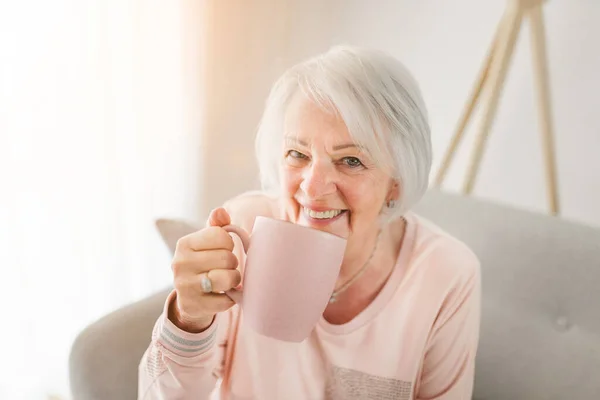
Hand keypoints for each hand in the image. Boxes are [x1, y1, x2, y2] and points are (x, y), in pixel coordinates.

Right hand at [168, 207, 240, 332]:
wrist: (188, 298)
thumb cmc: (203, 263)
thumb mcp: (206, 243)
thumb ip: (216, 225)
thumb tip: (221, 212)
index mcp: (184, 244)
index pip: (221, 235)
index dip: (229, 243)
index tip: (224, 249)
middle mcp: (180, 263)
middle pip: (226, 258)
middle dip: (233, 263)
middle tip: (227, 267)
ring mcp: (184, 286)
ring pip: (226, 278)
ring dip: (234, 280)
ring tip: (229, 279)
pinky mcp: (192, 306)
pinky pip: (225, 301)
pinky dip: (230, 298)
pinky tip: (223, 294)